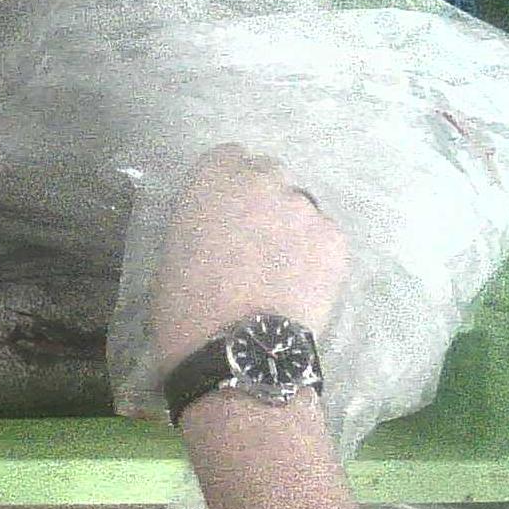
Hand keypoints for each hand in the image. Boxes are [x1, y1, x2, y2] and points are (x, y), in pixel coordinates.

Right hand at [149, 144, 347, 373]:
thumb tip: (217, 226)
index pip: (229, 155)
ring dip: (290, 227)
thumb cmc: (184, 306)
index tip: (224, 210)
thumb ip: (200, 221)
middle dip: (262, 200)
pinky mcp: (335, 239)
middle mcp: (262, 182)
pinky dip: (314, 254)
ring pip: (300, 207)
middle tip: (253, 240)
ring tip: (281, 269)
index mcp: (212, 180)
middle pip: (269, 174)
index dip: (226, 183)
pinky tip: (300, 284)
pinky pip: (324, 236)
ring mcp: (304, 209)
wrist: (237, 352)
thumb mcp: (173, 250)